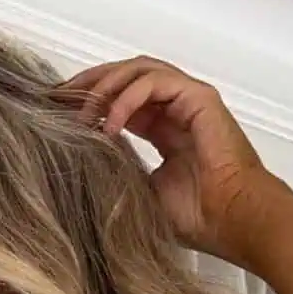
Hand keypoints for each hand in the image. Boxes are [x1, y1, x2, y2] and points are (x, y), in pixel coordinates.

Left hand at [51, 56, 284, 263]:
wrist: (234, 222)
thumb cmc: (200, 218)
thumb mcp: (143, 195)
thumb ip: (119, 172)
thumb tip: (83, 166)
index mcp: (164, 129)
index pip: (121, 100)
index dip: (90, 102)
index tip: (58, 114)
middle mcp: (175, 109)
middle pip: (126, 76)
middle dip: (90, 84)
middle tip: (59, 100)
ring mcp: (188, 100)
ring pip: (139, 71)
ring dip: (105, 87)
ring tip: (82, 114)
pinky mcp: (199, 98)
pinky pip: (155, 82)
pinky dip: (127, 99)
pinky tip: (109, 124)